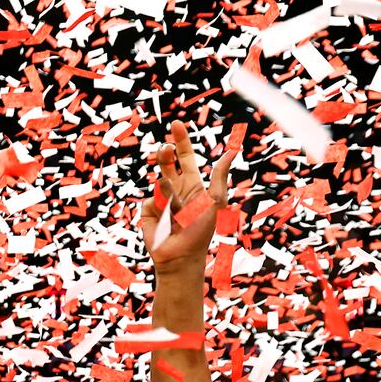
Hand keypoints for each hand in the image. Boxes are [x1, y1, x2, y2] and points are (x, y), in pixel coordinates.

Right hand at [140, 120, 235, 274]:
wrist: (180, 257)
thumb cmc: (201, 232)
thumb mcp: (215, 201)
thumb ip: (220, 175)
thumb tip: (232, 152)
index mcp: (192, 184)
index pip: (184, 157)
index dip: (181, 141)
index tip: (176, 124)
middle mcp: (175, 189)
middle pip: (167, 163)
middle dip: (165, 154)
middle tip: (165, 148)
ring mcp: (159, 199)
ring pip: (160, 182)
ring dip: (168, 192)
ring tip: (177, 209)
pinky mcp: (147, 210)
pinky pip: (151, 201)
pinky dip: (160, 208)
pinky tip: (166, 221)